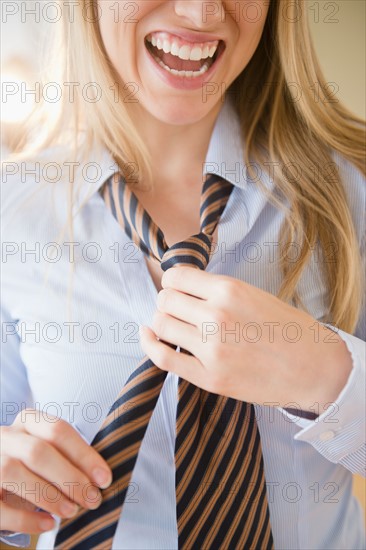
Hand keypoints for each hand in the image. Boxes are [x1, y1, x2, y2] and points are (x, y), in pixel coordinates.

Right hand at [0, 411, 111, 533]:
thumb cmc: (30, 463)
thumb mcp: (47, 450)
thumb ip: (68, 457)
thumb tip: (100, 479)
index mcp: (27, 421)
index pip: (58, 430)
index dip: (84, 455)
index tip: (104, 478)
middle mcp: (6, 437)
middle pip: (38, 452)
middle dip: (70, 478)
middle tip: (92, 499)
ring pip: (14, 473)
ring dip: (49, 495)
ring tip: (72, 511)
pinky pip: (0, 506)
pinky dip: (25, 518)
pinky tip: (48, 524)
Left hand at [139, 267, 352, 411]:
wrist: (314, 368)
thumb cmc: (287, 329)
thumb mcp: (255, 294)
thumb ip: (217, 290)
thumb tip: (180, 285)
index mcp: (229, 290)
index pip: (176, 277)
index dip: (172, 281)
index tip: (178, 288)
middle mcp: (217, 317)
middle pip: (165, 300)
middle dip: (167, 301)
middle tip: (179, 309)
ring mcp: (212, 350)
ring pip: (160, 325)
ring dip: (162, 322)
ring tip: (176, 325)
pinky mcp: (210, 378)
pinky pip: (163, 358)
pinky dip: (149, 344)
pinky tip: (149, 335)